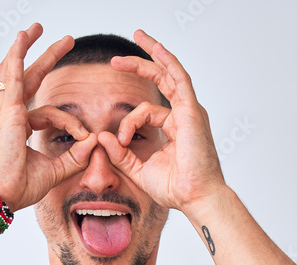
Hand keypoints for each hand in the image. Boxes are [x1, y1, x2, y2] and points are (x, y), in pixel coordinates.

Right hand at [0, 24, 97, 211]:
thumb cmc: (16, 188)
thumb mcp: (54, 171)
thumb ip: (74, 157)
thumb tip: (94, 142)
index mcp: (15, 129)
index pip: (46, 114)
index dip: (70, 123)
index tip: (85, 137)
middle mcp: (6, 116)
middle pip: (27, 79)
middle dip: (45, 58)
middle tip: (65, 41)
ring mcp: (4, 112)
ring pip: (17, 71)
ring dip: (29, 48)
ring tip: (39, 28)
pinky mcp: (7, 112)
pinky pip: (13, 77)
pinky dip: (17, 56)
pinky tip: (23, 38)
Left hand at [96, 29, 226, 214]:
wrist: (195, 197)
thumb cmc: (175, 188)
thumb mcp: (139, 169)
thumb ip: (120, 153)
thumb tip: (101, 136)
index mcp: (174, 128)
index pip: (145, 113)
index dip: (126, 124)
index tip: (118, 142)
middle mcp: (183, 115)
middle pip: (161, 80)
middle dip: (139, 65)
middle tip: (115, 59)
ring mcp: (189, 111)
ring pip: (169, 73)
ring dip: (152, 54)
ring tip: (136, 36)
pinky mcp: (191, 111)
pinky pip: (178, 78)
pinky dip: (166, 60)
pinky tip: (155, 47)